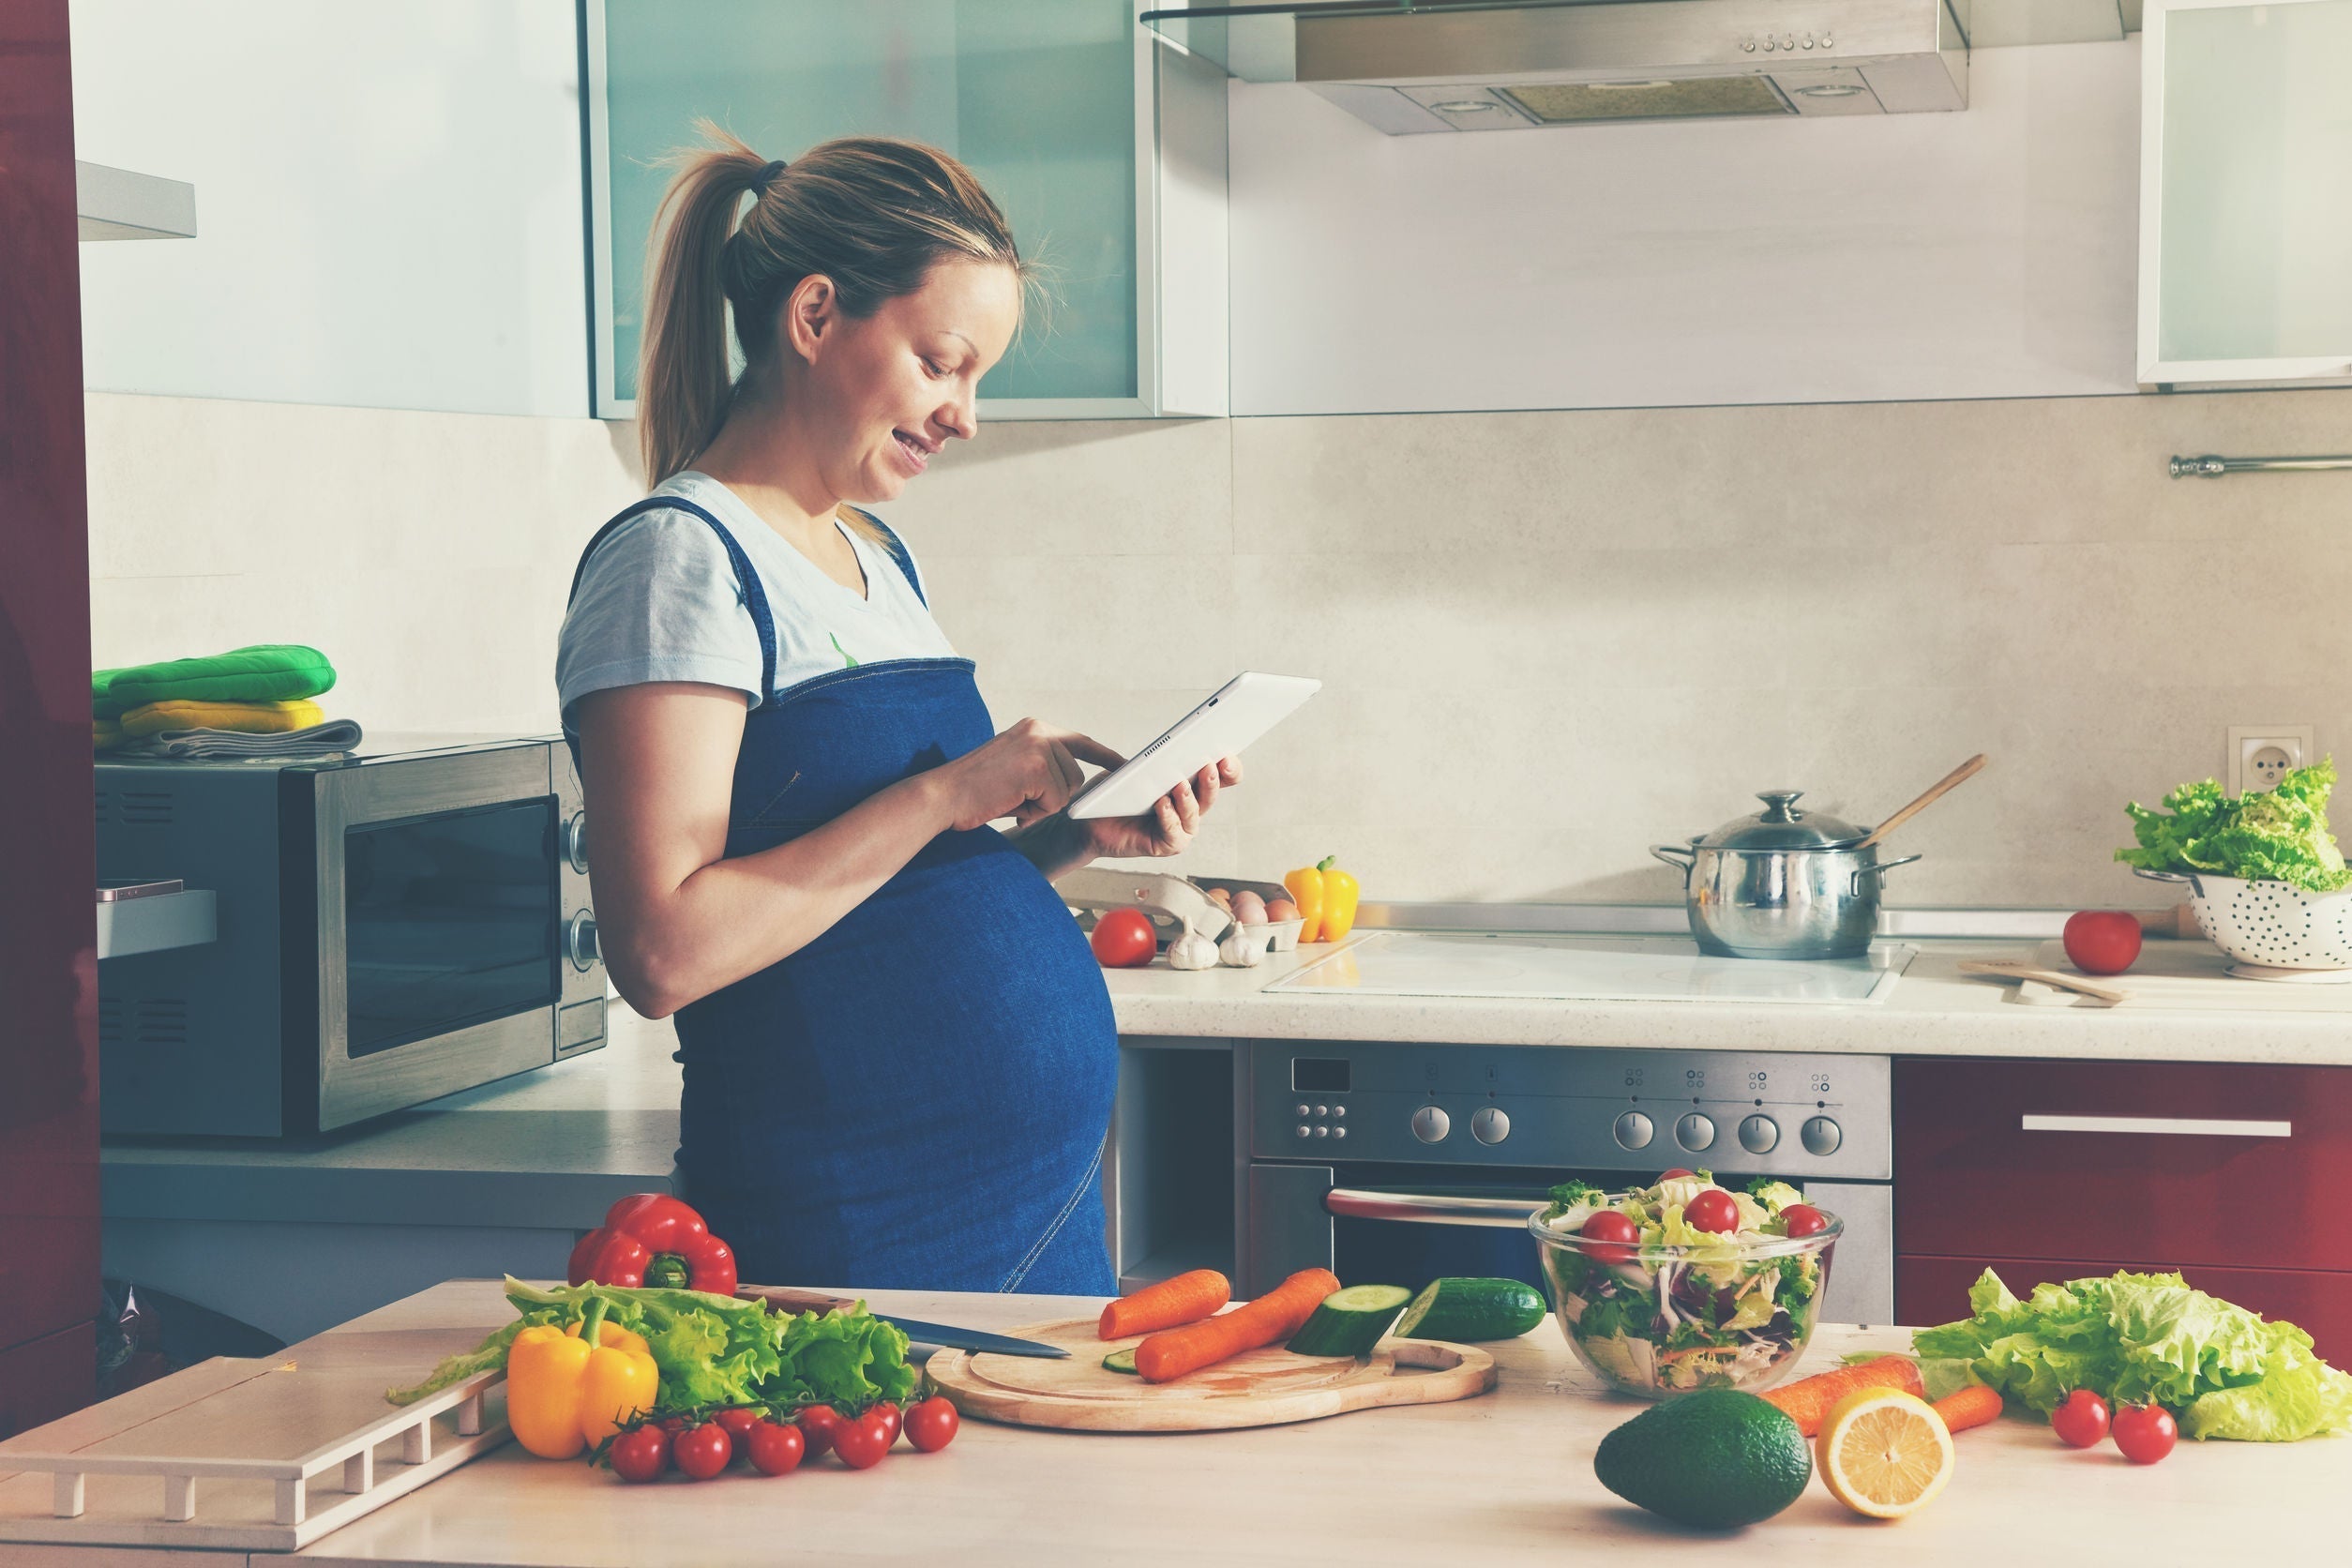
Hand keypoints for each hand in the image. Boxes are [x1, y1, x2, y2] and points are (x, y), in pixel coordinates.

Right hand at [936, 717, 1123, 831]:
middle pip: (1074, 776)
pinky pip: (1054, 803)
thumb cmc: (974, 790)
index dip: (1103, 756)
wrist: (942, 795)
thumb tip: (1073, 786)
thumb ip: (1042, 767)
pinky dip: (1034, 812)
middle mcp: (1039, 731)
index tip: (1124, 766)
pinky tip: (1010, 803)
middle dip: (1051, 798)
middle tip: (1015, 797)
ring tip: (1010, 798)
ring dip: (1041, 806)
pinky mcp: (1036, 767)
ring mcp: (1038, 747)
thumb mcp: (1014, 767)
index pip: (1080, 741)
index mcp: (1033, 728)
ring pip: (1066, 791)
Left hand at [1082, 757, 1241, 859]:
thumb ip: (1154, 761)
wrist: (1086, 821)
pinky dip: (1169, 818)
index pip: (1219, 777)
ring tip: (1179, 784)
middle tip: (1210, 766)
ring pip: (1194, 815)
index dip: (1229, 768)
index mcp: (1188, 785)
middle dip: (1213, 780)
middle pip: (1211, 795)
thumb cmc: (1111, 793)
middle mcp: (1188, 808)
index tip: (1227, 754)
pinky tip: (1162, 804)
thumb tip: (1171, 751)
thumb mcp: (1133, 769)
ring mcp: (1180, 828)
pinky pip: (1174, 834)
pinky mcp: (1165, 845)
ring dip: (1189, 799)